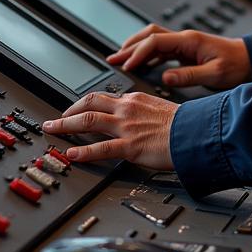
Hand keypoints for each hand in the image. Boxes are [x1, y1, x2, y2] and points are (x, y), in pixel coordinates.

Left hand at [42, 91, 176, 167]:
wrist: (197, 132)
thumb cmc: (185, 124)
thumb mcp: (160, 110)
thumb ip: (143, 113)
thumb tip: (135, 120)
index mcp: (135, 100)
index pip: (102, 97)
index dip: (83, 104)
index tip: (74, 111)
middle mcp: (127, 109)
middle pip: (89, 103)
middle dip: (67, 112)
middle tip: (55, 120)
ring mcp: (127, 127)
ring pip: (89, 121)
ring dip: (66, 126)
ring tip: (53, 132)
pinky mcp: (130, 146)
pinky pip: (101, 148)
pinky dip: (84, 151)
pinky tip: (72, 154)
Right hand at [107, 24, 251, 90]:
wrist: (251, 59)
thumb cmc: (237, 64)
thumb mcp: (215, 74)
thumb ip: (189, 76)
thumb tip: (165, 77)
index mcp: (189, 41)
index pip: (155, 41)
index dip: (138, 52)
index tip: (126, 65)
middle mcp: (184, 39)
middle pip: (149, 36)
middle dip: (129, 47)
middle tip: (112, 59)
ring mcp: (184, 43)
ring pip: (153, 40)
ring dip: (136, 49)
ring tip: (119, 61)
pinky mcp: (186, 51)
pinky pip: (161, 49)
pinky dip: (147, 56)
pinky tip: (140, 66)